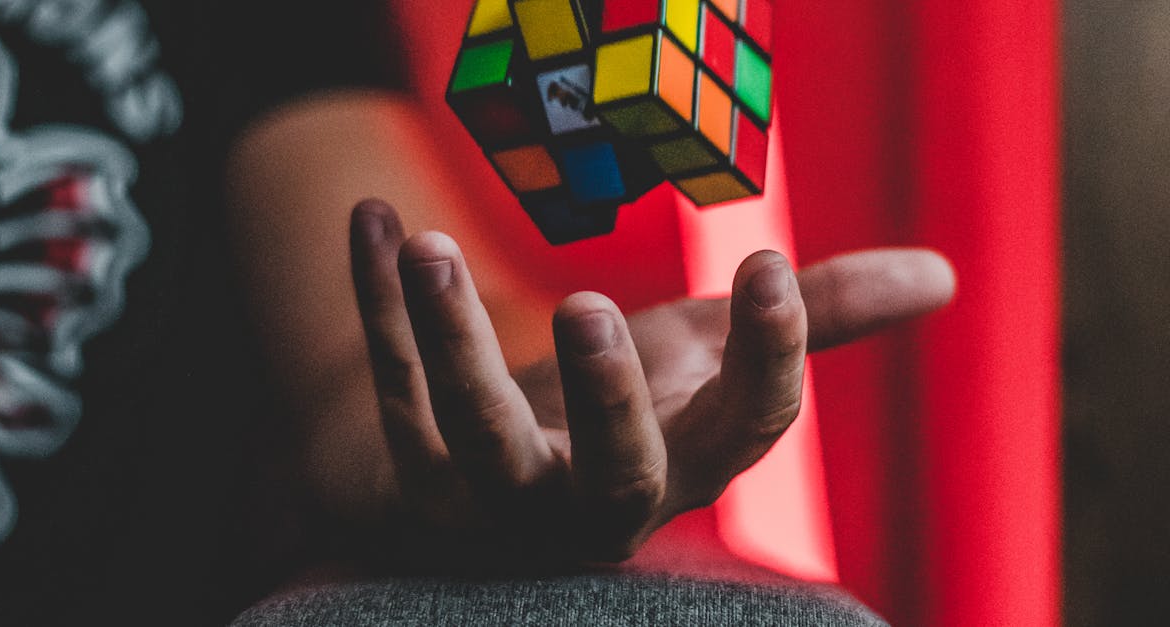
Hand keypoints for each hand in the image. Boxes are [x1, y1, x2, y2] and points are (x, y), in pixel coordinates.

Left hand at [343, 199, 953, 568]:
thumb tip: (939, 275)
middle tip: (593, 307)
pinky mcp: (416, 470)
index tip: (769, 265)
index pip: (745, 435)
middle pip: (612, 479)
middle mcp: (594, 500)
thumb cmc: (621, 408)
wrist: (497, 467)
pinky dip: (376, 306)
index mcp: (681, 465)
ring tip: (431, 246)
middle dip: (609, 401)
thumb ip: (812, 320)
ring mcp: (496, 496)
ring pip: (473, 437)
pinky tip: (371, 218)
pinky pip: (392, 389)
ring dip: (451, 340)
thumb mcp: (708, 358)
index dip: (768, 359)